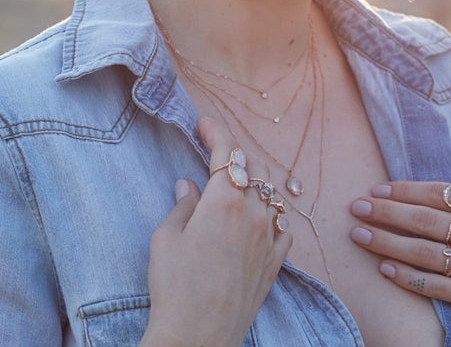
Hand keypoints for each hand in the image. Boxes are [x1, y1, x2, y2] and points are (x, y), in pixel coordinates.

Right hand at [140, 117, 292, 346]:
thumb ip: (182, 205)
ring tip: (239, 184)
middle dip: (236, 156)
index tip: (204, 124)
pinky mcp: (275, 265)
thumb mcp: (166, 238)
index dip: (216, 131)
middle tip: (217, 154)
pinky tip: (261, 219)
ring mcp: (269, 240)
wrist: (198, 335)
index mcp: (224, 202)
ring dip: (256, 183)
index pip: (227, 152)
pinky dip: (273, 215)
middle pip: (254, 169)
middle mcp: (254, 215)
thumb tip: (189, 186)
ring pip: (273, 196)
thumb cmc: (175, 286)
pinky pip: (284, 228)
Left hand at [348, 181, 450, 346]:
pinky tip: (386, 268)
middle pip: (430, 221)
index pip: (444, 193)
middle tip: (356, 208)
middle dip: (387, 213)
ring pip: (428, 253)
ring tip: (360, 236)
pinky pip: (439, 286)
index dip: (407, 190)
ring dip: (388, 243)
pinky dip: (409, 277)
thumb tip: (421, 190)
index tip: (378, 189)